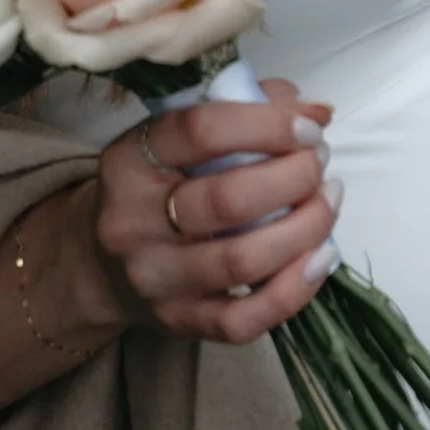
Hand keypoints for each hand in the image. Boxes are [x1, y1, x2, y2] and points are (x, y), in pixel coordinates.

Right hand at [83, 75, 338, 348]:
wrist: (101, 266)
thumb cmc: (157, 187)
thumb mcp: (177, 138)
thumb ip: (245, 107)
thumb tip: (316, 111)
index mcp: (130, 160)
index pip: (200, 131)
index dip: (267, 125)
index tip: (308, 128)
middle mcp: (133, 222)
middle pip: (228, 200)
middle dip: (294, 177)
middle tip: (319, 163)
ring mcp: (155, 279)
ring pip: (242, 260)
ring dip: (305, 227)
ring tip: (328, 200)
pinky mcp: (179, 322)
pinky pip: (245, 319)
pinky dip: (295, 289)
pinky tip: (321, 256)